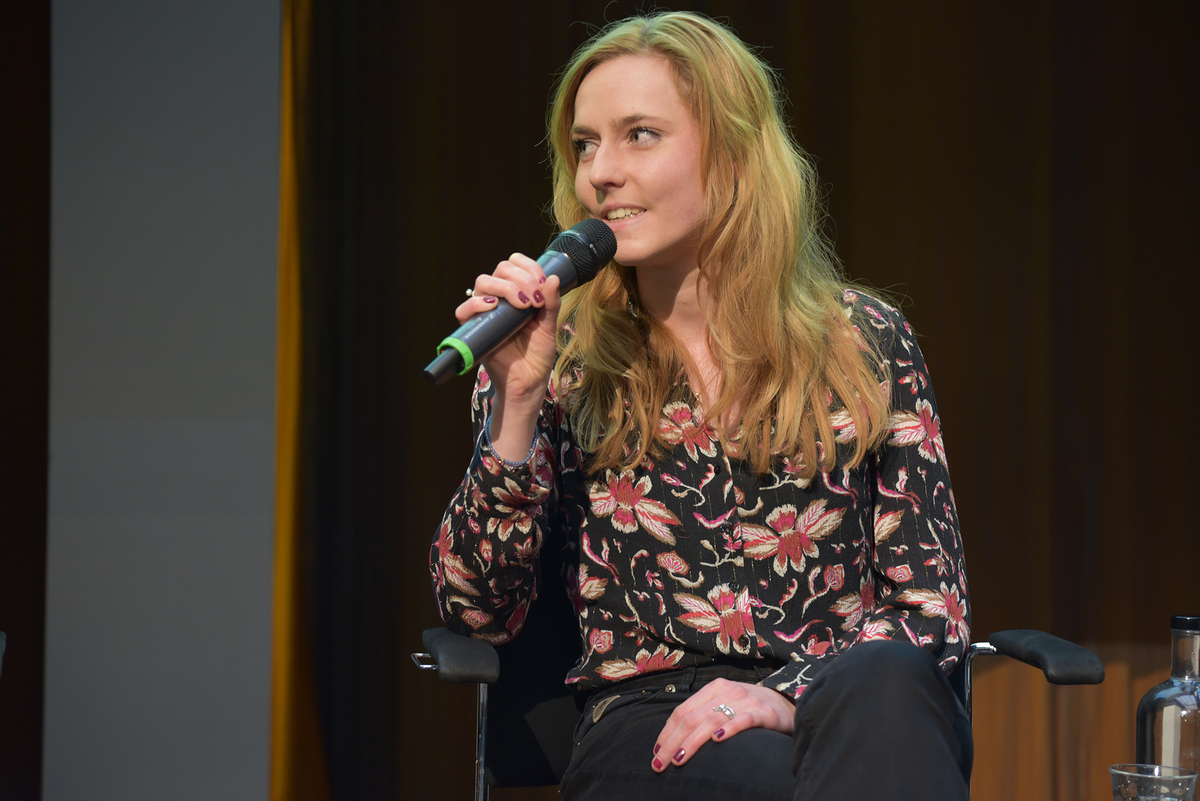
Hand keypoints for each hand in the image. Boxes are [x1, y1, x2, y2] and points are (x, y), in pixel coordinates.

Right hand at [455, 253, 561, 460]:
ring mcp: (486, 312)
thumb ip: (551, 303)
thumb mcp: (549, 327)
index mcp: (518, 294)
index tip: (542, 282)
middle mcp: (500, 299)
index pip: (515, 265)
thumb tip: (552, 278)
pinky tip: (494, 307)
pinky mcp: (474, 329)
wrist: (527, 383)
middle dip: (520, 278)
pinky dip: (477, 304)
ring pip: (483, 282)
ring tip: (522, 304)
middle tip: (534, 298)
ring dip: (504, 287)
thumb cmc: (537, 356)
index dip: (528, 266)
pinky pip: (464, 310)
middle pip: (500, 269)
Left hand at [650, 679, 795, 771]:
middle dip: (673, 742)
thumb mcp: (724, 704)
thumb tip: (674, 739)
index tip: (656, 752)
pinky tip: (717, 740)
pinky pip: (743, 721)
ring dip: (691, 742)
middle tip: (660, 764)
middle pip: (692, 718)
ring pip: (711, 721)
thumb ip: (703, 715)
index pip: (682, 711)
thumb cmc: (750, 708)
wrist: (786, 704)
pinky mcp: (763, 713)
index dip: (667, 732)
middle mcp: (727, 692)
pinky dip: (729, 729)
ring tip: (678, 759)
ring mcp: (745, 701)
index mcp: (714, 689)